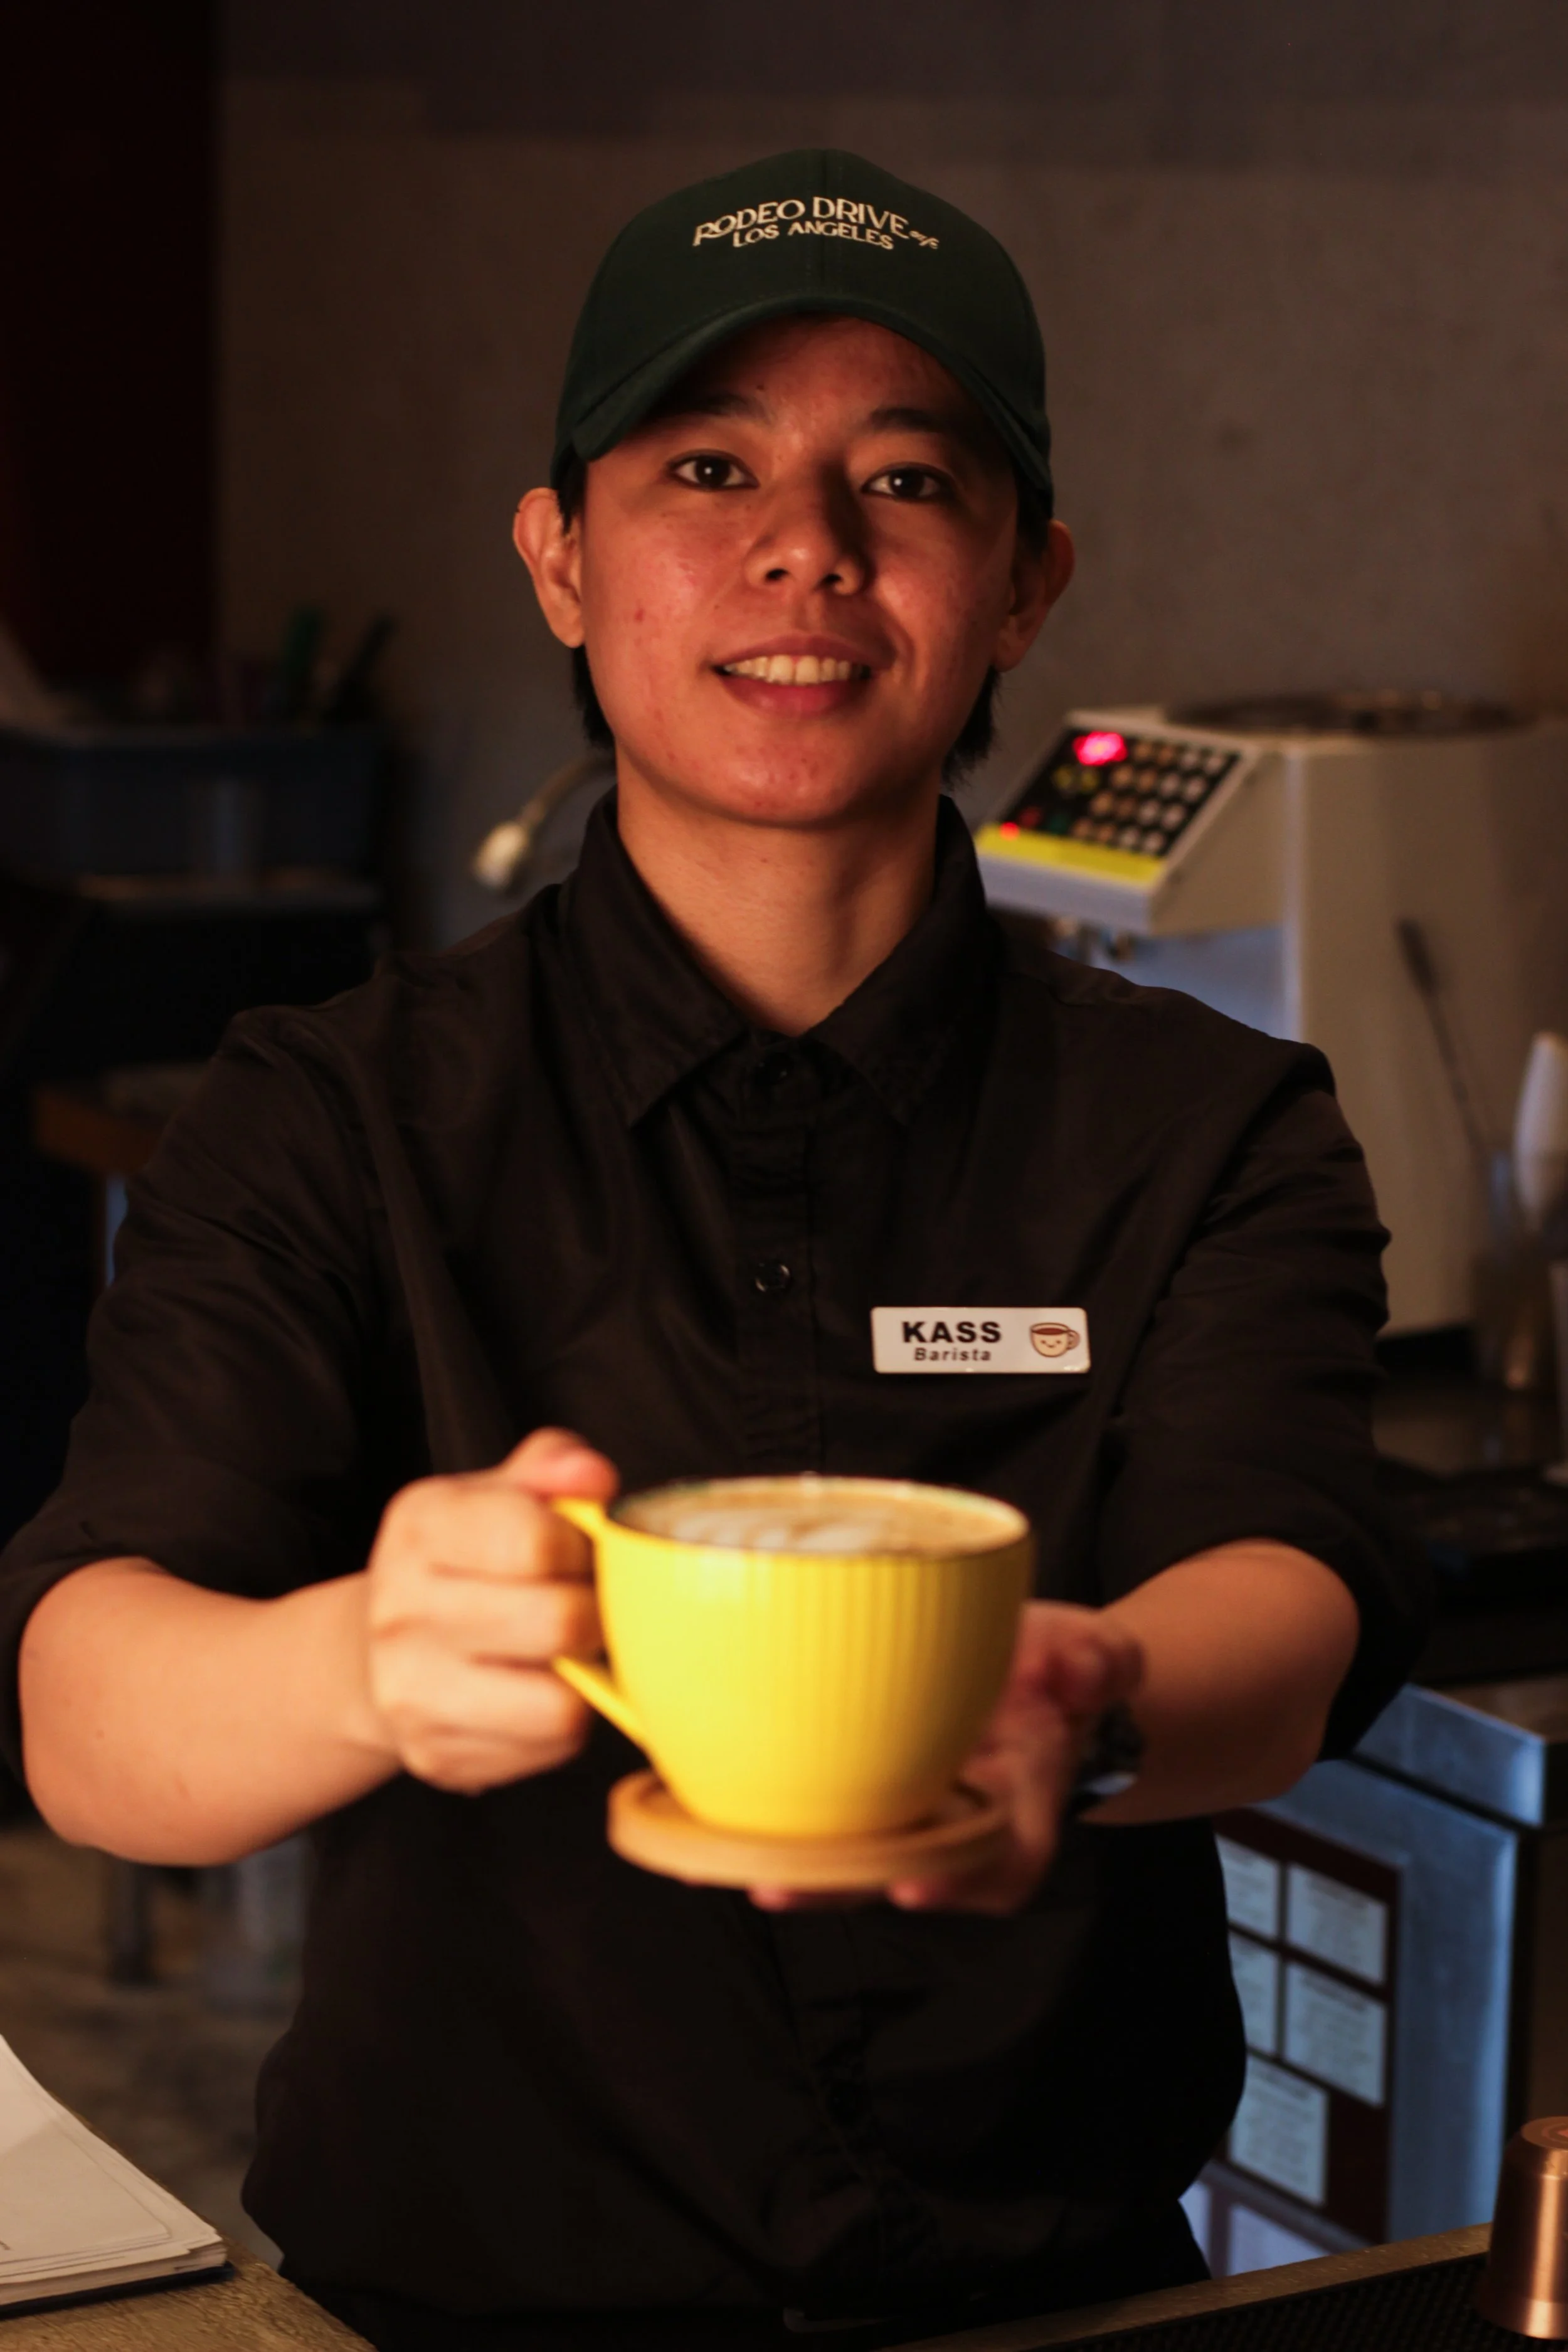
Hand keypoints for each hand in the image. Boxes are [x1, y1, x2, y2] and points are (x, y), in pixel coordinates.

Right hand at [363, 1428, 616, 1793]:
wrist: (380, 1648)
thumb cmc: (464, 1562)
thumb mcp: (499, 1494)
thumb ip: (551, 1468)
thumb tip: (592, 1476)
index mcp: (421, 1525)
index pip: (538, 1542)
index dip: (583, 1549)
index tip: (578, 1553)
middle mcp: (400, 1610)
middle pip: (559, 1622)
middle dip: (594, 1613)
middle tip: (586, 1606)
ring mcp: (410, 1691)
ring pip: (560, 1702)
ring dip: (583, 1677)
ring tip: (566, 1652)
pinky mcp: (436, 1754)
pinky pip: (549, 1746)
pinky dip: (563, 1723)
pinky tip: (539, 1690)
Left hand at [749, 1601, 1142, 1916]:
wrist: (1032, 1675)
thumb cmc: (1059, 1671)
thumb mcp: (1095, 1656)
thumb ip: (1099, 1662)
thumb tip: (1074, 1671)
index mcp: (1018, 1807)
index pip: (1000, 1861)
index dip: (958, 1882)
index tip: (914, 1885)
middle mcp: (952, 1826)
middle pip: (895, 1873)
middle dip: (837, 1885)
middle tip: (780, 1884)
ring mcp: (899, 1813)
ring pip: (838, 1853)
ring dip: (778, 1858)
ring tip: (710, 1857)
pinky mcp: (851, 1787)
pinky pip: (804, 1810)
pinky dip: (752, 1811)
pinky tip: (690, 1804)